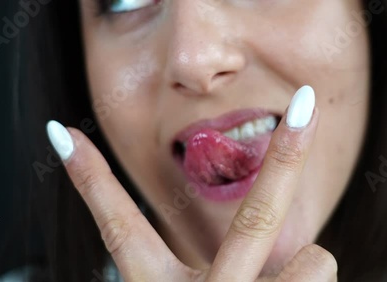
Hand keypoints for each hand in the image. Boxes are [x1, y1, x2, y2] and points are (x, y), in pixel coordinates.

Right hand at [46, 86, 336, 280]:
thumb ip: (232, 262)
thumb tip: (286, 240)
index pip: (119, 226)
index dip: (91, 179)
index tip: (65, 133)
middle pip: (257, 220)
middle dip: (285, 156)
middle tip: (306, 106)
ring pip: (316, 256)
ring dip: (305, 264)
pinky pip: (320, 274)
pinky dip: (310, 281)